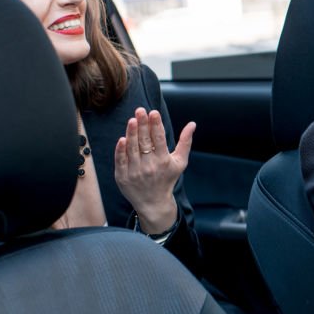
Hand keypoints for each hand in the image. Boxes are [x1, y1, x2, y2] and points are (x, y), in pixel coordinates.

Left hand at [114, 107, 195, 234]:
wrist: (154, 203)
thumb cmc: (167, 179)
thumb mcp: (180, 162)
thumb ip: (185, 142)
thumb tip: (192, 124)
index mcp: (164, 161)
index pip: (159, 140)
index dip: (156, 125)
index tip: (154, 112)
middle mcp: (150, 166)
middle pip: (145, 142)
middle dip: (143, 125)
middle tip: (140, 110)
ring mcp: (135, 172)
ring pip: (132, 149)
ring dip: (132, 133)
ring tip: (132, 120)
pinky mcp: (123, 177)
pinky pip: (121, 161)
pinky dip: (121, 150)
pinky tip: (122, 139)